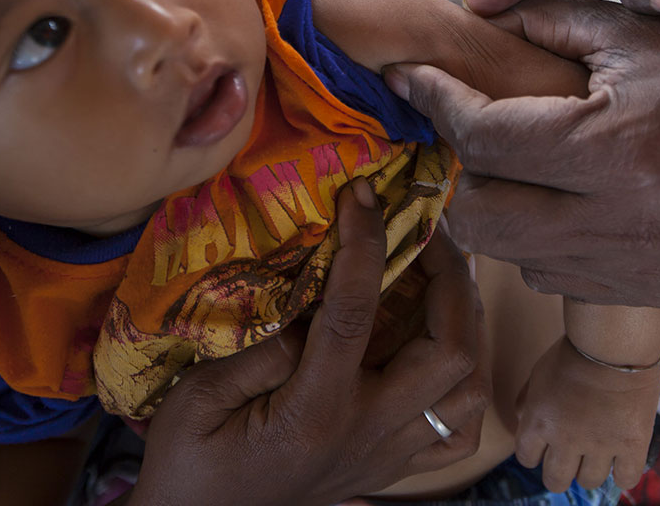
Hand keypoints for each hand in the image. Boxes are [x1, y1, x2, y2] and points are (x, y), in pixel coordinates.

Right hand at [129, 181, 488, 505]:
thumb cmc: (190, 462)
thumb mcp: (197, 401)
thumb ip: (257, 351)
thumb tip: (312, 307)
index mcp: (316, 410)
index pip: (355, 311)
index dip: (365, 242)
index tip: (364, 192)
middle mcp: (368, 432)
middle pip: (450, 351)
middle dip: (452, 278)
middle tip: (427, 230)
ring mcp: (389, 454)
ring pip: (469, 390)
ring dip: (467, 325)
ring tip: (439, 278)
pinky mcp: (393, 467)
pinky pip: (457, 432)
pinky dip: (464, 386)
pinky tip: (439, 350)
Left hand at [386, 0, 659, 305]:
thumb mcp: (641, 33)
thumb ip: (549, 23)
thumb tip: (478, 10)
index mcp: (610, 145)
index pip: (483, 135)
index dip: (433, 101)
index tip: (407, 78)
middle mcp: (614, 219)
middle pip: (476, 214)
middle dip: (455, 165)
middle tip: (460, 126)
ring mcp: (629, 265)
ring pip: (506, 254)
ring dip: (491, 208)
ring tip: (505, 165)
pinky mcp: (646, 289)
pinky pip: (551, 278)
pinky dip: (533, 242)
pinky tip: (552, 202)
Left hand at [515, 337, 658, 492]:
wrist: (613, 341)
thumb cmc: (574, 351)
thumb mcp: (539, 373)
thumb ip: (527, 402)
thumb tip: (522, 422)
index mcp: (539, 422)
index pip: (527, 458)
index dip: (536, 453)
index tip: (546, 445)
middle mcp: (565, 440)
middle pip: (555, 480)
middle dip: (560, 471)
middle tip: (571, 458)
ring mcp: (599, 445)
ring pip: (589, 481)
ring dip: (590, 470)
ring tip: (598, 452)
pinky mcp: (631, 444)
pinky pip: (626, 479)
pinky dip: (623, 472)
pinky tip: (622, 458)